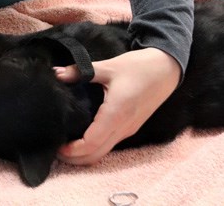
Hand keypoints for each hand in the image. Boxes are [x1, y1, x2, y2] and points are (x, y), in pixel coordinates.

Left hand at [56, 48, 180, 164]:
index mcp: (116, 113)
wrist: (166, 69)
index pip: (92, 143)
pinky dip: (95, 147)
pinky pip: (111, 144)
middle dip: (76, 157)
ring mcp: (128, 129)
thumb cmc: (139, 66)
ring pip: (104, 151)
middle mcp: (123, 127)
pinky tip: (83, 136)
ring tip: (66, 144)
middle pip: (97, 154)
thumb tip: (57, 73)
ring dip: (85, 154)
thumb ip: (81, 71)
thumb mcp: (109, 66)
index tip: (57, 145)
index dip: (73, 150)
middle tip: (56, 149)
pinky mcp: (131, 126)